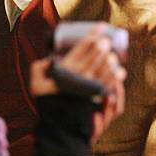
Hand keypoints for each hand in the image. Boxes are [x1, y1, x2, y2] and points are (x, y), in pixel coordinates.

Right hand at [29, 24, 126, 140]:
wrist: (59, 128)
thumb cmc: (47, 104)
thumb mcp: (35, 85)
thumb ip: (39, 67)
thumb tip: (51, 58)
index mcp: (65, 71)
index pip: (81, 49)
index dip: (91, 36)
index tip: (100, 28)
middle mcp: (79, 77)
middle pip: (94, 56)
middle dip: (101, 46)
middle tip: (106, 39)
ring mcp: (89, 88)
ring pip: (103, 69)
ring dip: (109, 60)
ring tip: (113, 54)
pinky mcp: (97, 99)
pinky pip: (108, 84)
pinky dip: (115, 77)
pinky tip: (119, 72)